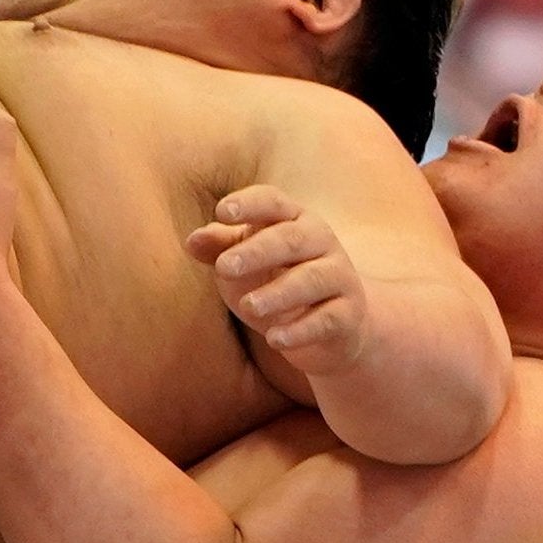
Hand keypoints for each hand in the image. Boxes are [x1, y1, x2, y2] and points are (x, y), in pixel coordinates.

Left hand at [185, 186, 368, 373]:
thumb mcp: (245, 264)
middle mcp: (321, 241)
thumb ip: (220, 248)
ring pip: (312, 279)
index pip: (273, 202)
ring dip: (278, 293)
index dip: (249, 204)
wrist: (333, 326)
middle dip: (257, 252)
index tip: (222, 212)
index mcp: (294, 219)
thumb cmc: (276, 282)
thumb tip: (193, 240)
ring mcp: (340, 277)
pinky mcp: (348, 315)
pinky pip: (327, 320)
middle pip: (291, 239)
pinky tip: (275, 339)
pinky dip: (300, 330)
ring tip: (248, 307)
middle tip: (224, 268)